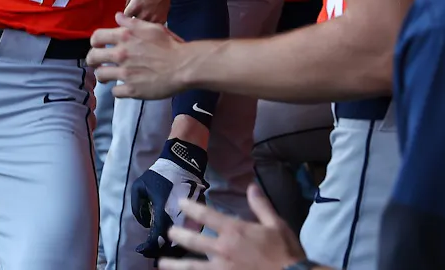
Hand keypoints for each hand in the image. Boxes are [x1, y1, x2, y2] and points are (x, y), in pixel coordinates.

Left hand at [88, 13, 189, 93]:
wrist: (184, 66)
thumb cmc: (170, 45)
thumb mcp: (151, 27)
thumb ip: (131, 23)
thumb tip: (118, 16)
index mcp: (124, 37)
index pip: (96, 37)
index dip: (94, 42)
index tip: (98, 46)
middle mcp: (121, 54)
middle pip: (93, 57)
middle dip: (92, 60)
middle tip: (97, 63)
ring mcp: (125, 73)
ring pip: (101, 75)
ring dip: (103, 76)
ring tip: (107, 77)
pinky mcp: (132, 90)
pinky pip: (115, 92)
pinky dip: (118, 91)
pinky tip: (123, 88)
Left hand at [125, 0, 170, 23]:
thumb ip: (126, 1)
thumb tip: (121, 11)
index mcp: (136, 5)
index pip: (125, 18)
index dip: (124, 18)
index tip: (125, 17)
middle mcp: (144, 13)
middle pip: (134, 24)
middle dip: (132, 21)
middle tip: (134, 16)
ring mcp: (154, 18)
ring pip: (143, 27)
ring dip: (141, 24)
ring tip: (143, 17)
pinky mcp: (161, 20)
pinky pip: (152, 26)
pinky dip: (150, 24)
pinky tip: (150, 18)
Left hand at [132, 140, 208, 258]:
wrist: (184, 164)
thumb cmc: (161, 174)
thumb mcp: (140, 186)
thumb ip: (137, 206)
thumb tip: (144, 223)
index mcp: (164, 210)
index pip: (157, 237)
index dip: (148, 247)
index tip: (141, 249)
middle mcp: (179, 218)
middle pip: (171, 245)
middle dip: (159, 251)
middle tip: (149, 252)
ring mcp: (191, 218)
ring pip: (183, 243)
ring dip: (171, 248)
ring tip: (160, 250)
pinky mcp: (198, 216)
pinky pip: (190, 235)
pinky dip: (181, 241)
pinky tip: (173, 241)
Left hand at [160, 184, 308, 269]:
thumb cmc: (286, 252)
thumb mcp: (276, 224)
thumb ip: (261, 205)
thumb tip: (251, 186)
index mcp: (235, 231)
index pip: (207, 215)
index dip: (191, 207)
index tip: (180, 203)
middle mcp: (223, 249)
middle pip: (194, 241)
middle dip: (179, 235)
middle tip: (169, 232)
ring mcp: (223, 268)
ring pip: (192, 266)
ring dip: (175, 264)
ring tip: (161, 263)